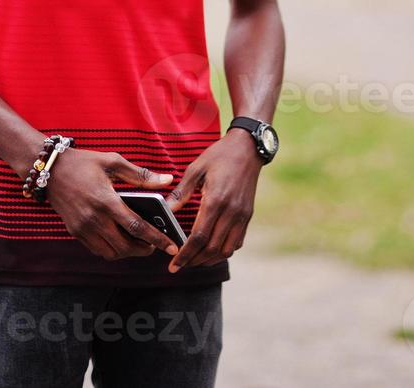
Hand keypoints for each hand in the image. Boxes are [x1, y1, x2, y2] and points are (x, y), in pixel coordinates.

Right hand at [45, 148, 180, 260]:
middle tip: (155, 245)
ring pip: (111, 253)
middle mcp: (94, 219)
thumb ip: (141, 175)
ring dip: (127, 252)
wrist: (50, 170)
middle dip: (144, 250)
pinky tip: (120, 239)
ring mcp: (82, 228)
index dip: (157, 239)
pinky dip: (111, 250)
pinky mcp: (74, 232)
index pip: (137, 227)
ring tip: (139, 243)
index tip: (171, 247)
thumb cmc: (84, 163)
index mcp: (106, 200)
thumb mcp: (113, 162)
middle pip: (125, 246)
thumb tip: (168, 180)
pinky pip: (97, 250)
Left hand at [164, 132, 261, 272]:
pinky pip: (237, 242)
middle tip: (180, 265)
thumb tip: (165, 211)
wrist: (248, 148)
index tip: (173, 265)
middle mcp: (231, 212)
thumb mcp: (196, 169)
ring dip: (209, 260)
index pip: (199, 237)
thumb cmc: (219, 155)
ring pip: (226, 250)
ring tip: (194, 260)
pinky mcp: (248, 216)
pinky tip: (211, 249)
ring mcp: (242, 215)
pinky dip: (223, 251)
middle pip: (212, 249)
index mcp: (216, 200)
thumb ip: (181, 192)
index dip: (185, 254)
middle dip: (194, 261)